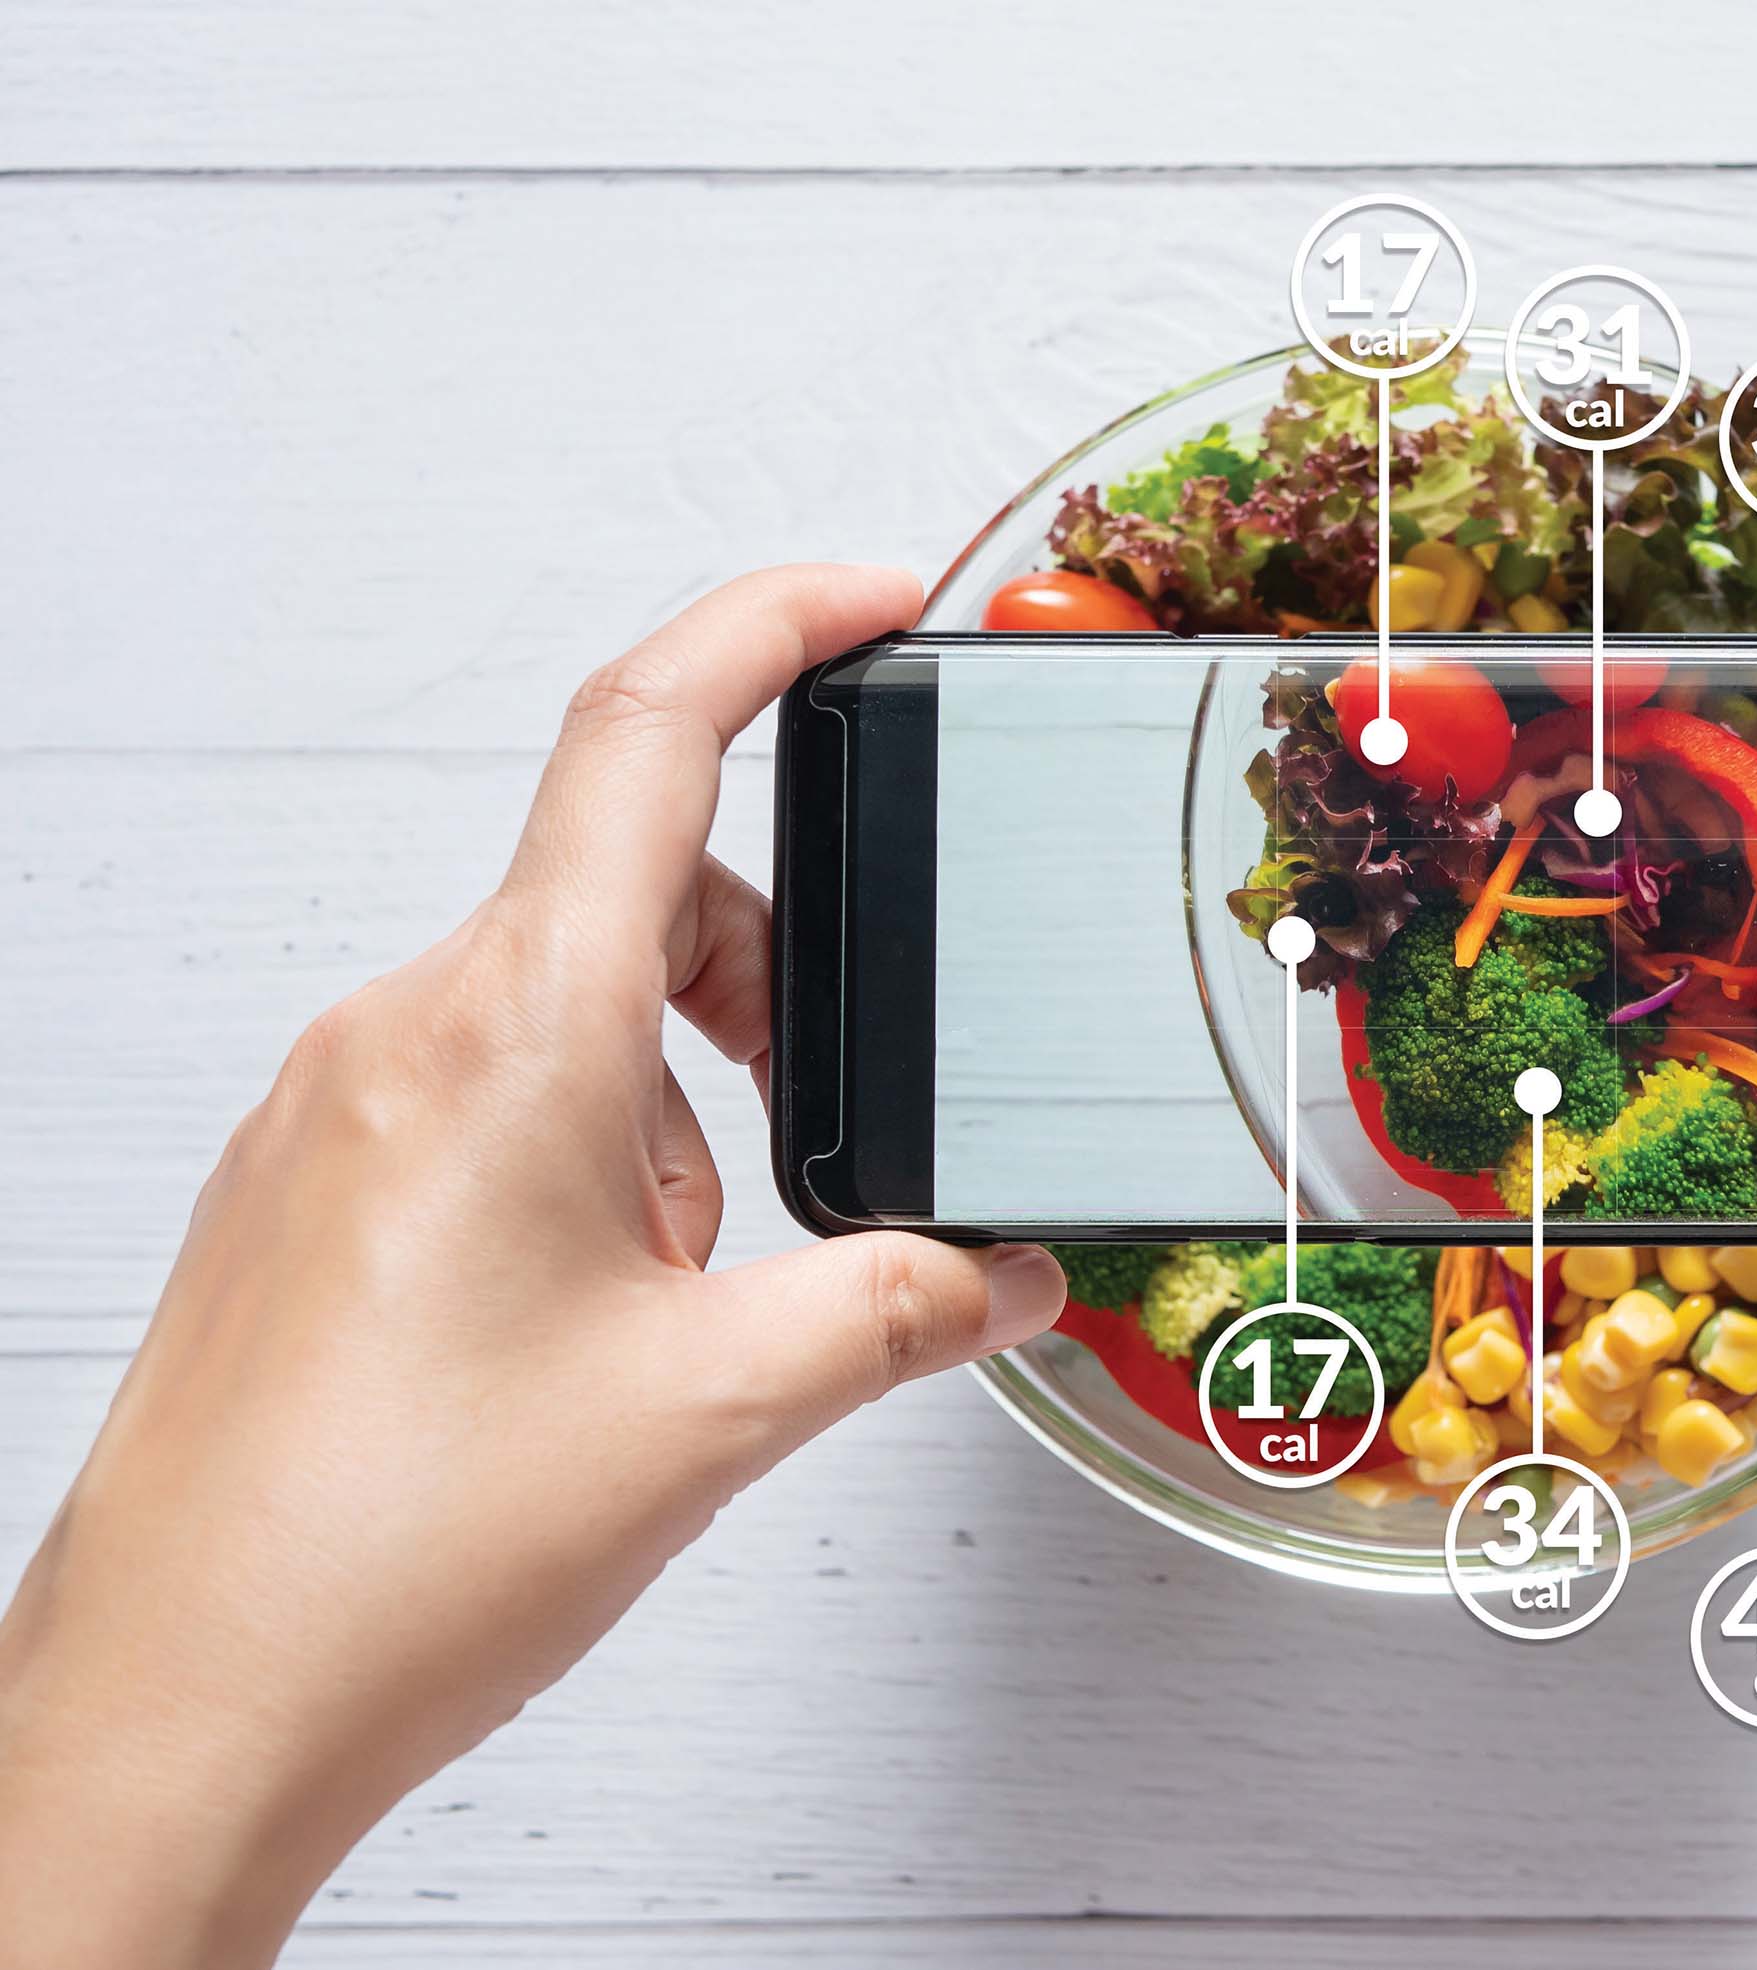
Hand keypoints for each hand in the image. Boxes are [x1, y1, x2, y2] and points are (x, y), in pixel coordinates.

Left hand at [0, 568, 1065, 1968]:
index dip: (773, 625)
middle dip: (765, 988)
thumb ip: (902, 1306)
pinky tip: (596, 1325)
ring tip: (686, 1299)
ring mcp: (334, 1102)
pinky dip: (586, 1157)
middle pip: (633, 893)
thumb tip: (1006, 1275)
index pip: (649, 733)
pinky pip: (480, 1093)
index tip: (871, 595)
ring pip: (561, 1011)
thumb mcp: (720, 1409)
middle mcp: (403, 1029)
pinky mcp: (305, 1181)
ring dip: (675, 1107)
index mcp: (516, 1029)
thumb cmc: (393, 1553)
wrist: (183, 1705)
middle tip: (826, 1136)